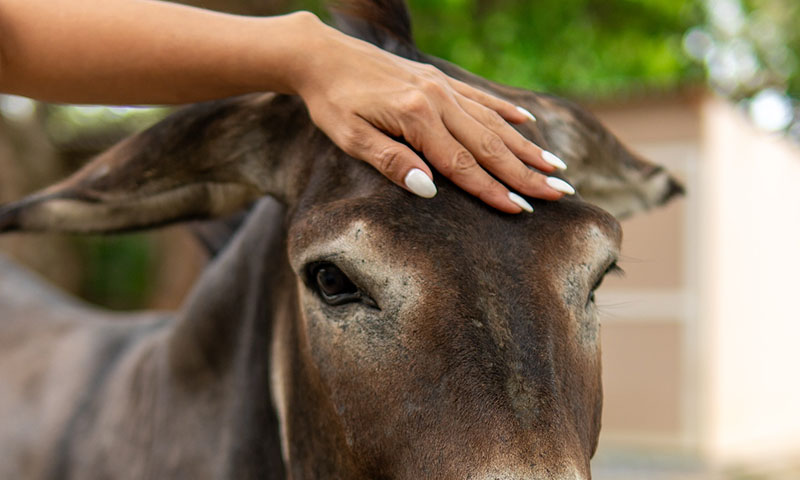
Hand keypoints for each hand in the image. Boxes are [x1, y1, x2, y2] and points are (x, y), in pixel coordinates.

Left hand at [290, 15, 573, 212]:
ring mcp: (442, 87)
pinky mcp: (438, 79)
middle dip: (526, 173)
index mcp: (416, 117)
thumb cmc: (332, 102)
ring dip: (526, 147)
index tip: (524, 210)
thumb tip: (430, 189)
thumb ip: (391, 162)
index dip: (493, 190)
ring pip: (493, 122)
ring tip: (556, 167)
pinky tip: (528, 125)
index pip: (463, 165)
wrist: (322, 54)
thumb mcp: (350, 138)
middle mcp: (438, 99)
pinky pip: (481, 98)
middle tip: (561, 194)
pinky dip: (507, 113)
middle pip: (490, 145)